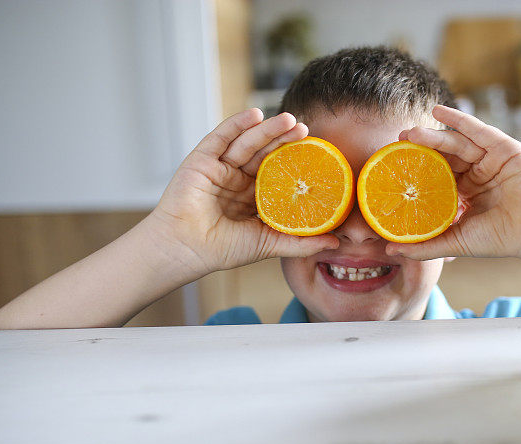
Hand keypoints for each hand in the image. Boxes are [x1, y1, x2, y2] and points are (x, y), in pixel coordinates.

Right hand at [149, 109, 338, 275]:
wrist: (185, 250)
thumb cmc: (222, 249)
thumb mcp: (268, 244)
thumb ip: (300, 242)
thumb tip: (335, 241)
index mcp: (253, 196)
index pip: (279, 172)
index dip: (296, 161)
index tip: (318, 152)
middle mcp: (238, 179)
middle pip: (265, 153)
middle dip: (285, 140)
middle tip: (307, 129)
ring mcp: (220, 168)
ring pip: (248, 142)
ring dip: (268, 129)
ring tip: (290, 119)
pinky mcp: (201, 160)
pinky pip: (221, 137)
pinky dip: (237, 124)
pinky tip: (255, 115)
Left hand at [388, 105, 520, 260]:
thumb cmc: (503, 238)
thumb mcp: (456, 242)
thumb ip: (425, 246)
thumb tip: (390, 250)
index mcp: (468, 196)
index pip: (437, 180)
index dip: (416, 173)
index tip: (392, 168)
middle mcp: (478, 176)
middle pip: (444, 158)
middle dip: (420, 150)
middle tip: (396, 144)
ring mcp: (491, 160)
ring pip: (456, 144)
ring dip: (433, 137)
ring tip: (410, 133)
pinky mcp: (504, 147)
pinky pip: (477, 129)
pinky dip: (458, 119)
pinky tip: (437, 110)